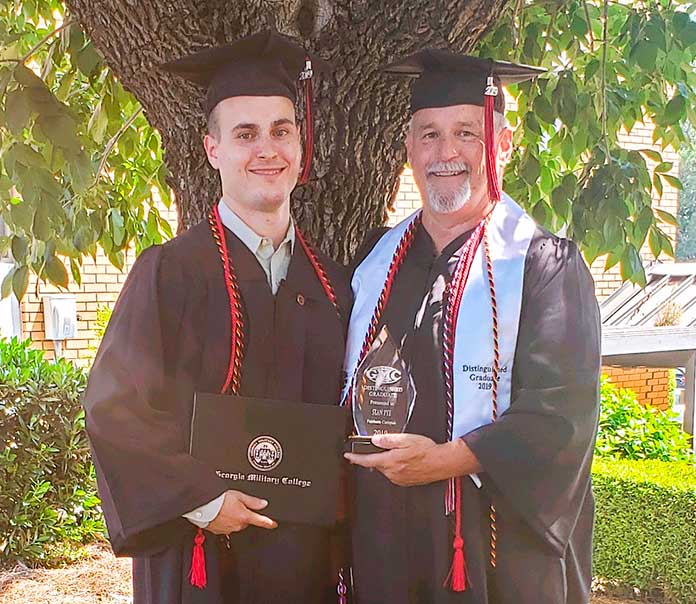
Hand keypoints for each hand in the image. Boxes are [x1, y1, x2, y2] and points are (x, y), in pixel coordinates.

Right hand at [206, 490, 276, 534]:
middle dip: (244, 515)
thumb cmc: (218, 499)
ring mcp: (228, 529)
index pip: (261, 521)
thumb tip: (263, 504)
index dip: (269, 523)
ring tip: (226, 508)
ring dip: (234, 518)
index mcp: (244, 516)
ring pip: (236, 524)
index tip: (274, 524)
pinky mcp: (219, 531)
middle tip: (236, 505)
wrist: (202, 505)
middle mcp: (237, 525)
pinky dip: (226, 521)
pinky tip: (220, 514)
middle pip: (246, 522)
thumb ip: (252, 501)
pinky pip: (227, 527)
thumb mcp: (239, 495)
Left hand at [344, 433, 481, 486]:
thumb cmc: (426, 450)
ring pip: (386, 468)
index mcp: (390, 461)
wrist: (441, 462)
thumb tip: (375, 439)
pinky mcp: (405, 482)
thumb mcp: (405, 439)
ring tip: (403, 452)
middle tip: (389, 446)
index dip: (355, 458)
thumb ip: (388, 439)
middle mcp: (392, 473)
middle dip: (378, 455)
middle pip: (377, 464)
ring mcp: (398, 479)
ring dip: (389, 460)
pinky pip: (394, 473)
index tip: (348, 456)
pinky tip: (407, 460)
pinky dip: (396, 466)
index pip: (367, 461)